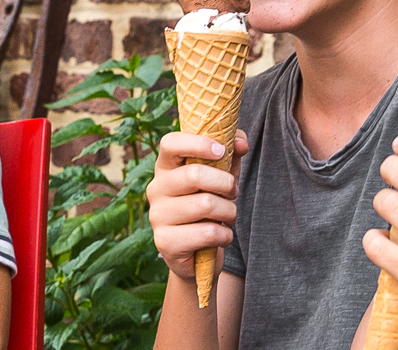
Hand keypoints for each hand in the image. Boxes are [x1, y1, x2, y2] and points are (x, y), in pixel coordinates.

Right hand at [147, 130, 247, 279]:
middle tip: (232, 192)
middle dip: (226, 184)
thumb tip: (241, 142)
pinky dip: (224, 235)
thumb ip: (230, 155)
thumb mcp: (220, 178)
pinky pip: (207, 233)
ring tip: (227, 216)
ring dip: (229, 211)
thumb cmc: (209, 208)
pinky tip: (220, 237)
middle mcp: (156, 189)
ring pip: (205, 204)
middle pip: (194, 174)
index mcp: (166, 167)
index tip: (221, 151)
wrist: (197, 255)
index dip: (197, 143)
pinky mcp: (165, 241)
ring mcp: (157, 216)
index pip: (170, 143)